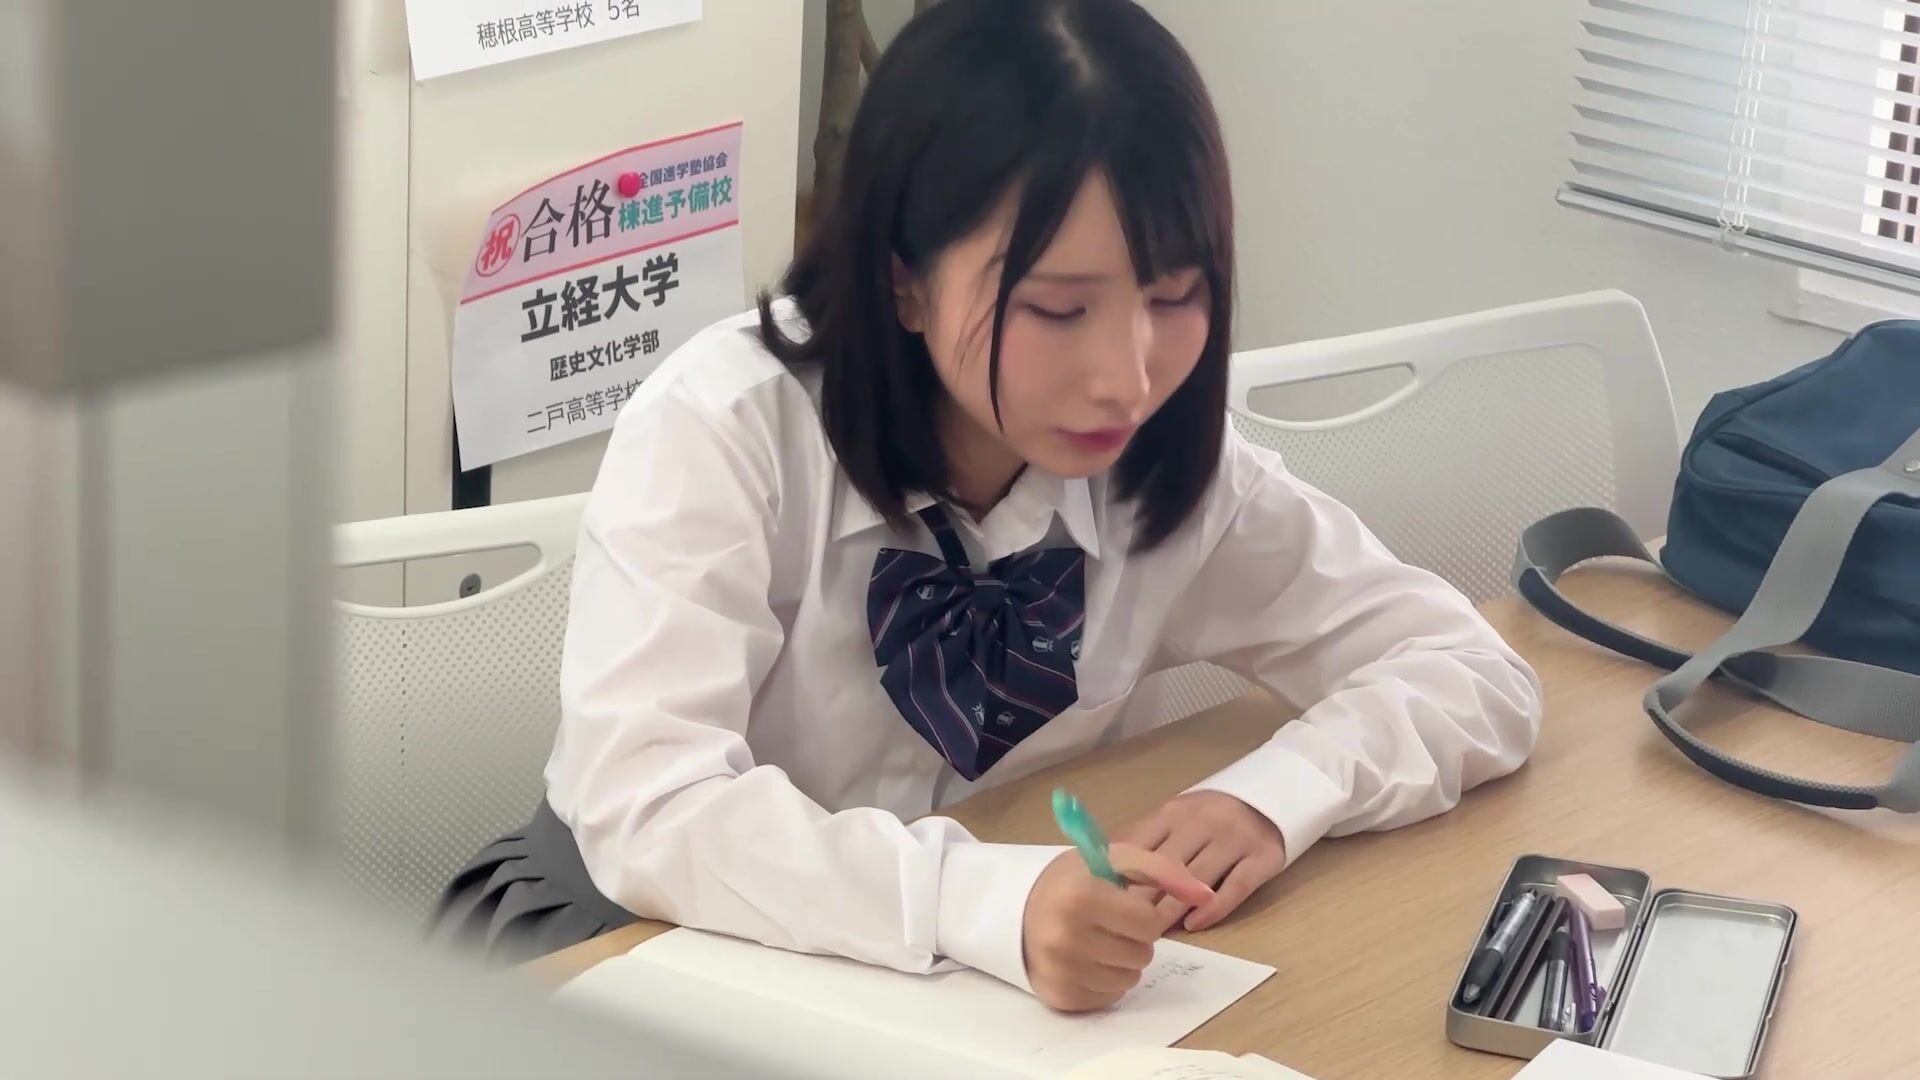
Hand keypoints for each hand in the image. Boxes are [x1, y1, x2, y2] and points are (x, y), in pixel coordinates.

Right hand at [1021, 843, 1214, 1012]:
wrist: (1016, 909)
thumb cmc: (1073, 881)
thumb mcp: (1115, 859)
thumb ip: (1164, 870)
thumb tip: (1206, 894)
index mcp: (1080, 896)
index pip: (1150, 924)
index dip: (1143, 914)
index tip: (1123, 905)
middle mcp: (1066, 937)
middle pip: (1142, 955)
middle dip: (1134, 939)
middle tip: (1109, 924)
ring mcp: (1060, 970)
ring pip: (1129, 980)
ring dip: (1122, 962)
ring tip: (1099, 941)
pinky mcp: (1059, 996)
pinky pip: (1109, 998)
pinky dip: (1105, 981)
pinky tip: (1086, 961)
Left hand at [1118, 792, 1286, 933]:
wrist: (1269, 799)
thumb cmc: (1209, 817)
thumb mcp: (1174, 817)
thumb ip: (1144, 839)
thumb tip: (1102, 869)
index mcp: (1174, 812)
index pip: (1142, 846)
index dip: (1122, 877)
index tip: (1106, 903)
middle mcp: (1204, 822)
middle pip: (1167, 866)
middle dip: (1143, 899)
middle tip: (1125, 926)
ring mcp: (1236, 839)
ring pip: (1197, 879)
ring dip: (1173, 909)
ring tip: (1154, 932)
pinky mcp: (1263, 858)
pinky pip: (1235, 887)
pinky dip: (1212, 909)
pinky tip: (1194, 925)